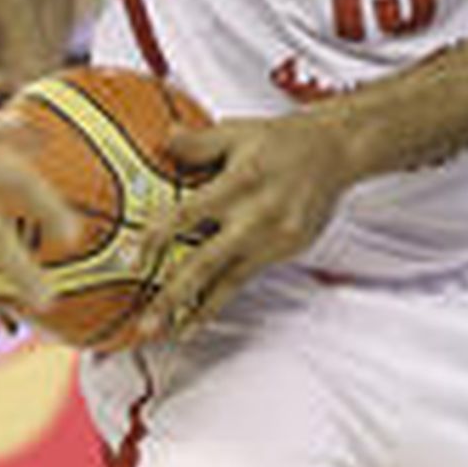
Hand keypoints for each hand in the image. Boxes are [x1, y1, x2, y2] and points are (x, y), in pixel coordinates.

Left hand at [131, 109, 357, 339]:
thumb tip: (163, 140)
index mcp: (239, 182)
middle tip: (143, 325)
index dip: (157, 238)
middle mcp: (255, 216)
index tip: (131, 259)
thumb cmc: (281, 139)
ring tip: (166, 335)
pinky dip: (219, 302)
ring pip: (226, 283)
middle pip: (205, 263)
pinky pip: (244, 280)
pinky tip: (196, 320)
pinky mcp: (285, 252)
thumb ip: (199, 142)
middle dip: (172, 296)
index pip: (188, 214)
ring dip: (193, 312)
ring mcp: (273, 239)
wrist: (336, 152)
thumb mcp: (238, 131)